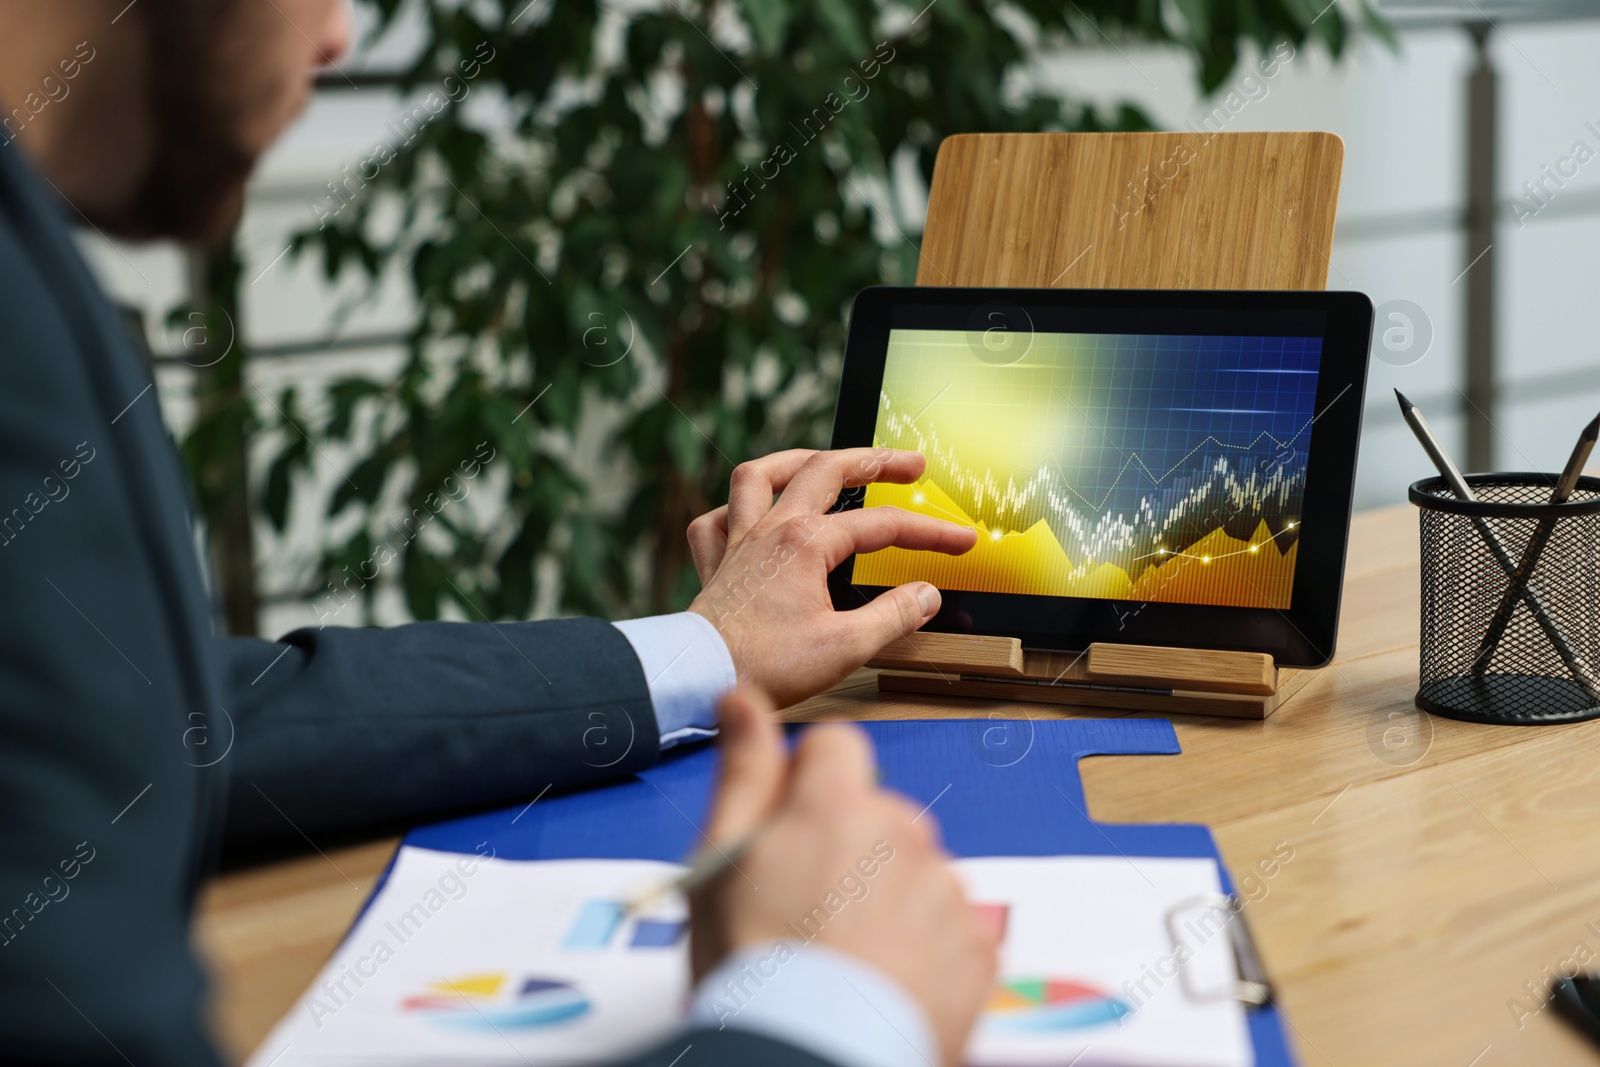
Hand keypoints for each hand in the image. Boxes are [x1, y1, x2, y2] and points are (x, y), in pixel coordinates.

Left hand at [686, 448, 974, 707]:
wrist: (697, 680)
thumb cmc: (764, 666)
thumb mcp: (846, 647)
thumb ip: (893, 616)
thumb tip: (927, 594)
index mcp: (806, 544)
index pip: (882, 525)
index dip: (929, 531)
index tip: (962, 541)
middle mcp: (770, 530)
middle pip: (826, 470)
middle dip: (875, 460)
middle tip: (910, 464)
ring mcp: (738, 542)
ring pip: (759, 475)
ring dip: (796, 460)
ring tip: (824, 459)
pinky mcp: (714, 565)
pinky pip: (715, 520)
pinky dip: (732, 510)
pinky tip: (749, 514)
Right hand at [689, 690, 996, 1066]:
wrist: (816, 1057)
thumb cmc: (754, 966)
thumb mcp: (721, 859)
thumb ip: (743, 770)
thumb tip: (743, 698)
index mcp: (838, 804)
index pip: (837, 747)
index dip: (808, 784)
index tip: (787, 833)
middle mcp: (904, 832)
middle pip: (878, 813)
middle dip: (848, 848)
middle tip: (806, 913)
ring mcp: (947, 891)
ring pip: (915, 872)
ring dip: (887, 900)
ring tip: (843, 960)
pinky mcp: (977, 947)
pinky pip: (950, 928)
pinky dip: (923, 950)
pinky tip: (881, 983)